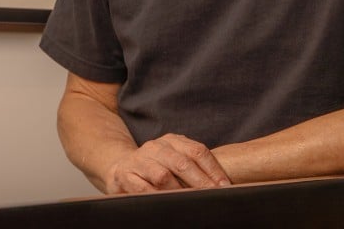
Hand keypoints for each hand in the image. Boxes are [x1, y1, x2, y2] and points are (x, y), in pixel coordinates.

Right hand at [104, 133, 231, 193]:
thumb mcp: (174, 159)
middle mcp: (156, 147)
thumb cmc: (155, 166)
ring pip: (163, 176)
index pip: (197, 151)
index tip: (224, 185)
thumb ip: (193, 166)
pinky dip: (157, 197)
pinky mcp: (124, 175)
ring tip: (191, 201)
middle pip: (182, 163)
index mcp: (172, 141)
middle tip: (212, 195)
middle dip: (200, 182)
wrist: (119, 166)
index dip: (213, 169)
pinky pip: (143, 189)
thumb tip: (221, 184)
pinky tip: (167, 203)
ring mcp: (139, 160)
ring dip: (179, 191)